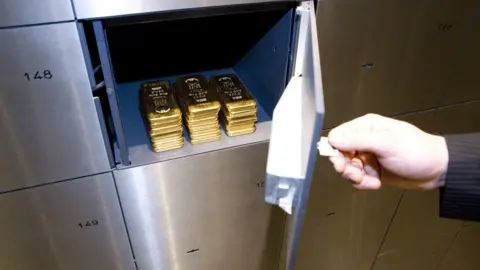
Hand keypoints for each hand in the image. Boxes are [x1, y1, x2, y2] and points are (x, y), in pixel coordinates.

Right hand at [328, 114, 448, 189]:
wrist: (436, 170)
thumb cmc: (416, 151)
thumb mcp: (386, 143)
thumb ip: (357, 140)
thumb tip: (332, 140)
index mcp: (366, 127)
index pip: (338, 136)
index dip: (336, 150)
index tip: (341, 162)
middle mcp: (364, 140)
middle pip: (340, 154)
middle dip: (345, 167)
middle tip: (355, 174)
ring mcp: (368, 156)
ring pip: (347, 169)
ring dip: (355, 177)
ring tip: (369, 180)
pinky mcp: (372, 171)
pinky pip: (358, 179)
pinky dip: (363, 184)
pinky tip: (376, 184)